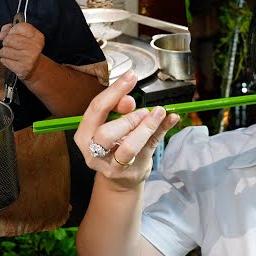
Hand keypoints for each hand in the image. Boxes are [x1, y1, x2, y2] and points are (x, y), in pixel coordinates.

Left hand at [0, 21, 45, 80]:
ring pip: (5, 51)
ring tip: (9, 53)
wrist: (34, 67)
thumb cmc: (26, 48)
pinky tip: (10, 60)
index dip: (12, 30)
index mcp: (37, 36)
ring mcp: (29, 58)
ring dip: (4, 52)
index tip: (12, 34)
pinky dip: (4, 60)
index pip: (19, 27)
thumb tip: (1, 36)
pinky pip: (5, 61)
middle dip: (6, 42)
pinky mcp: (22, 68)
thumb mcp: (22, 35)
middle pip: (10, 39)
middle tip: (9, 45)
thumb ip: (9, 29)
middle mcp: (35, 47)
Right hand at [72, 71, 178, 189]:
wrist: (119, 178)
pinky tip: (171, 118)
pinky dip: (162, 131)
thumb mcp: (113, 124)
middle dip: (127, 118)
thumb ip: (119, 110)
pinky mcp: (131, 171)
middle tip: (142, 110)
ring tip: (157, 114)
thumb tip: (129, 99)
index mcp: (84, 135)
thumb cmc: (114, 145)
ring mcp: (112, 166)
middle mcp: (93, 153)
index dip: (114, 91)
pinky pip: (149, 149)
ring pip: (128, 147)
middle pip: (105, 133)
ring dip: (145, 127)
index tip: (131, 77)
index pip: (96, 109)